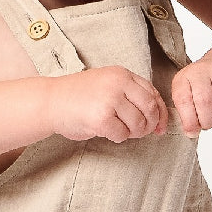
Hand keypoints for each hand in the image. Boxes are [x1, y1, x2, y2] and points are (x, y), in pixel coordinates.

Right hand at [48, 66, 167, 142]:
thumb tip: (158, 119)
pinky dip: (117, 137)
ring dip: (131, 133)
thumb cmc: (78, 97)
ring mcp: (110, 100)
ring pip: (139, 124)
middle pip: (150, 109)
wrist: (50, 102)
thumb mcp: (107, 85)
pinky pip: (122, 134)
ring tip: (118, 129)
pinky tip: (106, 131)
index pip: (153, 93)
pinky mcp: (101, 118)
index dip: (161, 113)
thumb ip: (130, 95)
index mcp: (122, 74)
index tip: (160, 126)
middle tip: (139, 132)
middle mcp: (118, 83)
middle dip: (149, 125)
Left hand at [172, 51, 211, 136]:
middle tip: (207, 125)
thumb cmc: (203, 85)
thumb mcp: (187, 94)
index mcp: (185, 77)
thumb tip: (192, 132)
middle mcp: (203, 70)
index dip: (189, 121)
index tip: (192, 131)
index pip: (183, 101)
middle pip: (204, 103)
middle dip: (207, 122)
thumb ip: (185, 114)